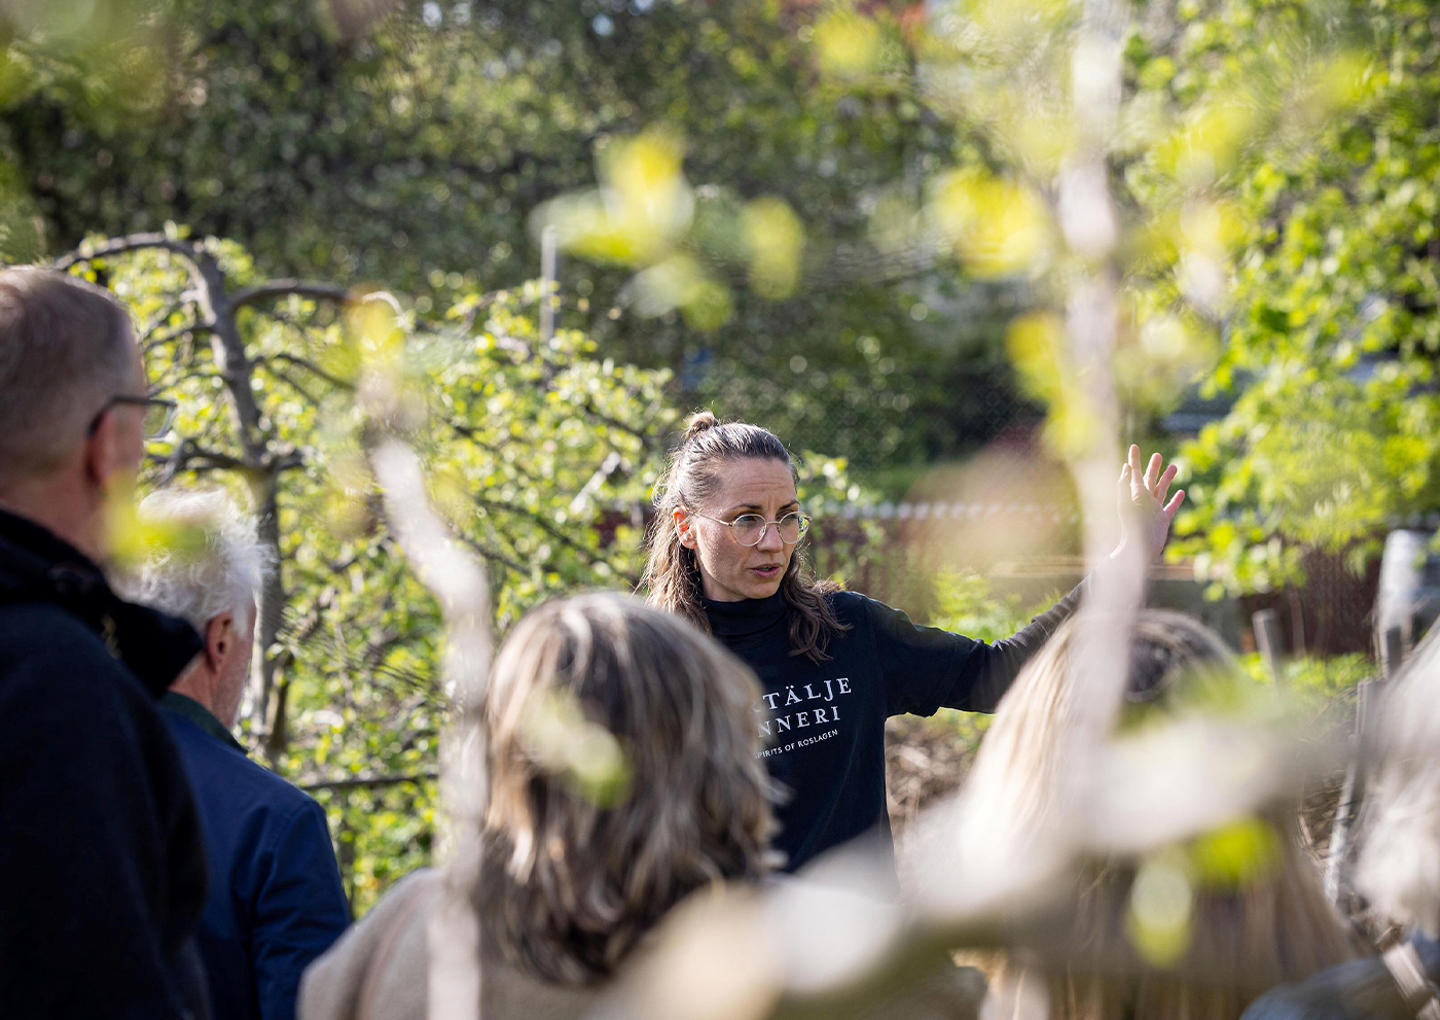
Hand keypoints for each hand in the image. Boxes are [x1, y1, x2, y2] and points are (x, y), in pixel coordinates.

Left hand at [1116, 444, 1184, 561]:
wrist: (1139, 548)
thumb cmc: (1132, 527)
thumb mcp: (1128, 503)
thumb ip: (1126, 485)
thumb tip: (1126, 468)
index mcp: (1134, 494)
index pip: (1134, 473)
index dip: (1134, 460)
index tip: (1134, 447)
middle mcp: (1144, 501)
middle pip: (1149, 480)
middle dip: (1153, 468)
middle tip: (1158, 455)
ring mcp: (1153, 510)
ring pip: (1162, 490)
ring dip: (1167, 479)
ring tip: (1174, 466)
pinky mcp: (1162, 520)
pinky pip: (1170, 507)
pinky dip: (1175, 500)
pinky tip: (1181, 492)